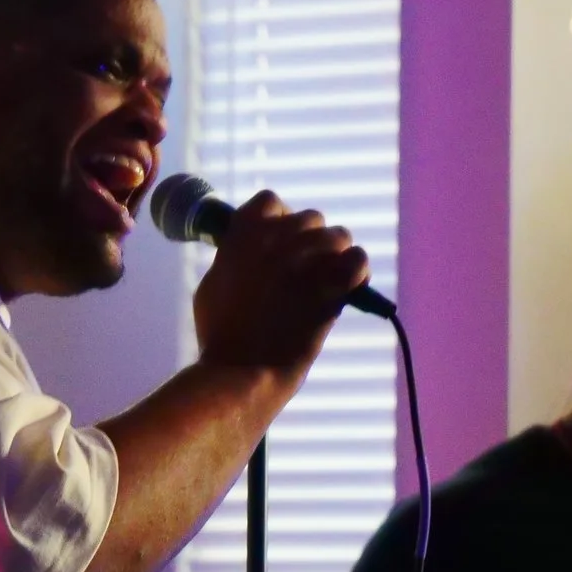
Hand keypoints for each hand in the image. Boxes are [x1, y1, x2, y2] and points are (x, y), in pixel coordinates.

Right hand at [190, 190, 370, 382]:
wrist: (242, 370)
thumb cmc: (221, 334)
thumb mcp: (213, 284)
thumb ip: (233, 257)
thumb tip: (243, 250)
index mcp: (243, 234)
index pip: (271, 201)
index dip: (279, 219)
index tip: (278, 242)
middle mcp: (276, 239)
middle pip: (311, 218)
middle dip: (311, 242)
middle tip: (306, 271)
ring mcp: (305, 260)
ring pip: (338, 236)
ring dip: (336, 255)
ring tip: (328, 280)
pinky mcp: (330, 285)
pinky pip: (358, 259)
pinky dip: (357, 271)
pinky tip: (349, 287)